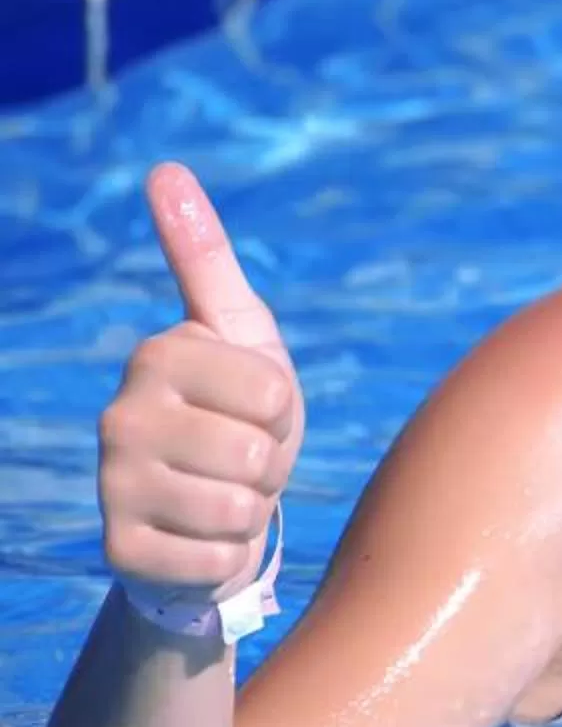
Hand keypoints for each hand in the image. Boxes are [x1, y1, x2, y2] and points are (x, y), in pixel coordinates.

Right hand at [97, 165, 302, 602]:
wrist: (210, 509)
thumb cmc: (237, 412)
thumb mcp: (239, 331)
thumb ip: (204, 255)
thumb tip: (164, 168)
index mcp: (158, 354)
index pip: (274, 389)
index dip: (285, 408)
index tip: (256, 408)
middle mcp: (119, 415)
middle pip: (259, 451)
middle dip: (272, 464)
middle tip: (243, 460)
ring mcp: (111, 484)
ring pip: (239, 508)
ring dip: (252, 509)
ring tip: (225, 494)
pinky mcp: (119, 549)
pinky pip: (217, 558)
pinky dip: (229, 555)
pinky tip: (202, 538)